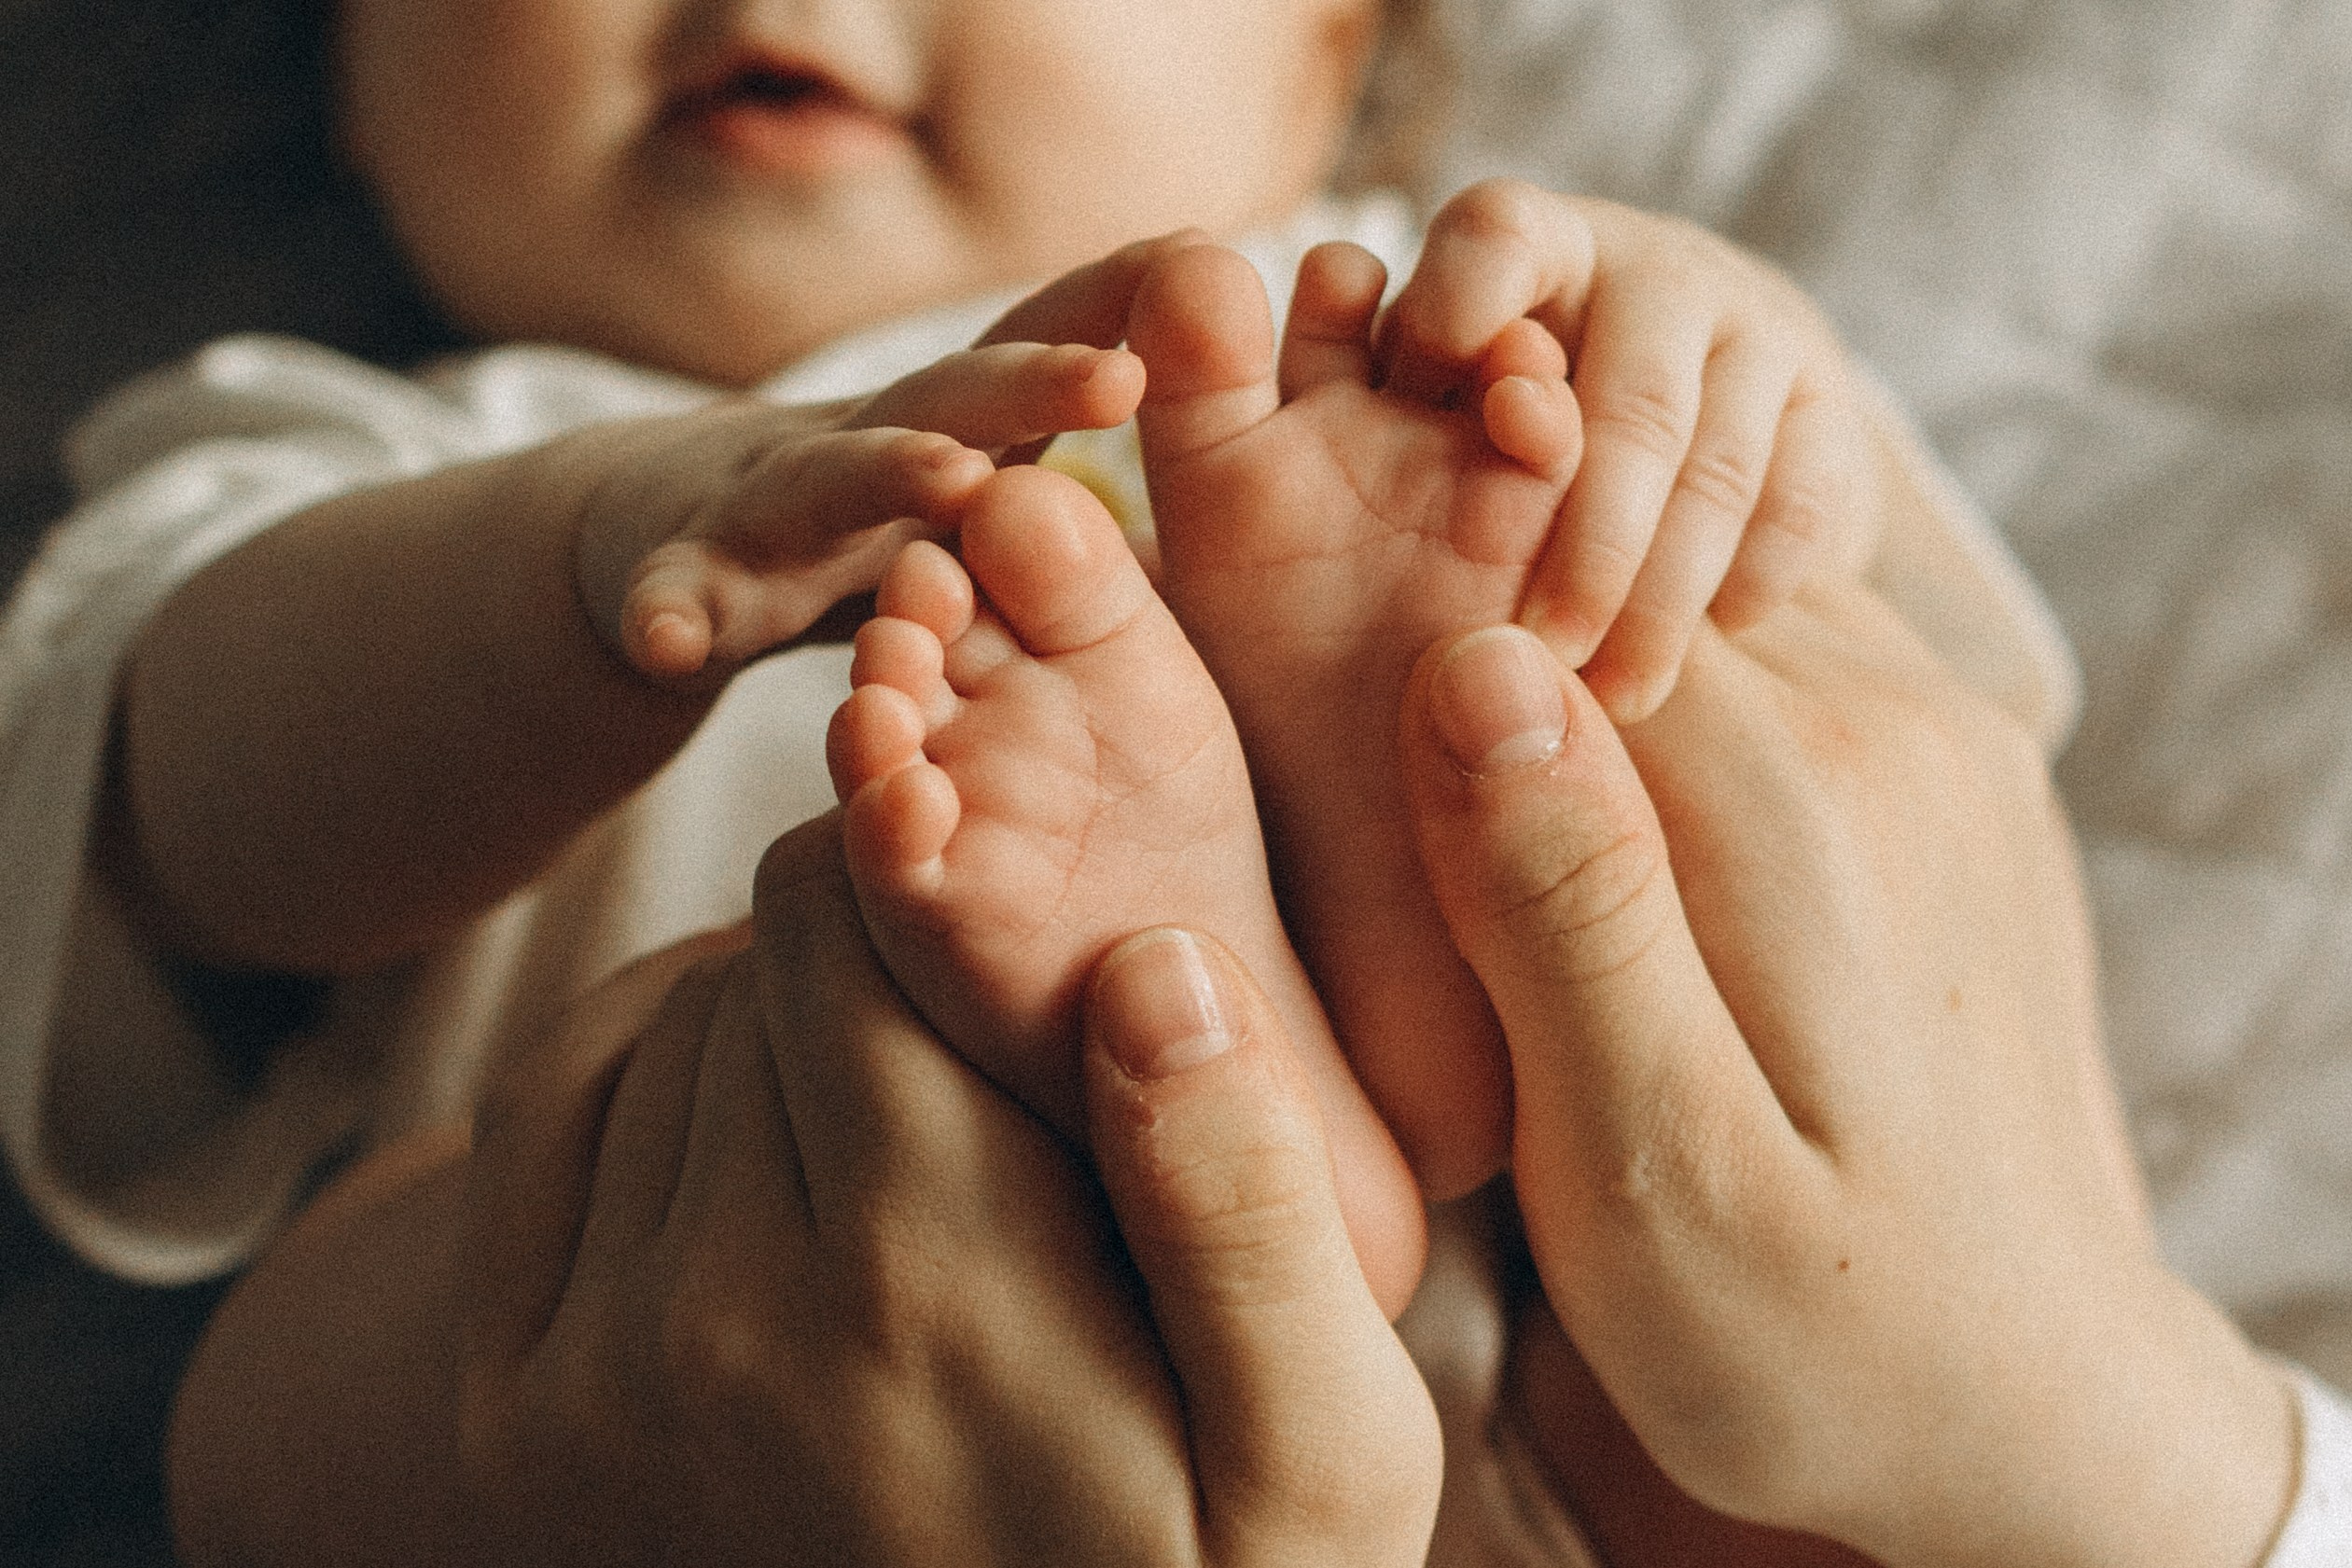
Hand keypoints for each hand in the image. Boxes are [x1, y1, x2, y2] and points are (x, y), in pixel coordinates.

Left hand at [456, 813, 1438, 1565]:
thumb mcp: (1322, 1459)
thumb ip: (1251, 1212)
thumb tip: (1154, 965)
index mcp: (930, 1281)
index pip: (863, 912)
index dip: (943, 859)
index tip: (1018, 878)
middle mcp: (723, 1319)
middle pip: (771, 959)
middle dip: (880, 936)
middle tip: (985, 984)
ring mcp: (599, 1374)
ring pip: (679, 1024)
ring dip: (783, 1010)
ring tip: (913, 1078)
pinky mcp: (525, 1414)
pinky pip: (557, 1107)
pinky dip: (659, 1055)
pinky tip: (776, 1098)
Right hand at [571, 236, 1201, 681]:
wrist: (660, 541)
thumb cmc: (853, 529)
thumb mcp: (965, 498)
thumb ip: (1064, 478)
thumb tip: (1216, 446)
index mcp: (941, 431)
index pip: (1033, 359)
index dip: (1113, 316)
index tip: (1205, 262)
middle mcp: (860, 442)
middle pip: (951, 400)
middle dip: (1035, 382)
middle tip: (1123, 374)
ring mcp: (763, 504)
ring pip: (825, 483)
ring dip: (886, 470)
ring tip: (950, 475)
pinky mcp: (684, 579)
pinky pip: (676, 596)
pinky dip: (671, 610)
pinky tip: (670, 641)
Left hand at [1382, 179, 1878, 718]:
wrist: (1678, 403)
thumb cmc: (1498, 413)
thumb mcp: (1424, 392)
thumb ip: (1378, 396)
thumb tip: (1337, 401)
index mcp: (1525, 248)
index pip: (1497, 237)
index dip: (1470, 300)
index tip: (1441, 378)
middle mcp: (1649, 268)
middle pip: (1629, 406)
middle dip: (1586, 548)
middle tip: (1541, 653)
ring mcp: (1752, 327)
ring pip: (1717, 471)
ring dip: (1663, 599)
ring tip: (1618, 699)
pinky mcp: (1830, 402)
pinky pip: (1802, 502)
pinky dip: (1753, 582)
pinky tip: (1708, 647)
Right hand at [1395, 597, 2293, 1566]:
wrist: (2023, 1400)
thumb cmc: (1806, 1325)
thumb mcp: (1648, 1168)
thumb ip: (1560, 913)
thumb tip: (1472, 665)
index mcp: (1796, 802)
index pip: (1553, 605)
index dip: (1429, 678)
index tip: (1390, 828)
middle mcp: (1890, 723)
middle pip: (1625, 592)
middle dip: (1510, 689)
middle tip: (1457, 888)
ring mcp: (1940, 735)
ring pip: (1694, 610)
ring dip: (1598, 704)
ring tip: (1551, 895)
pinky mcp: (1949, 771)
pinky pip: (1777, 658)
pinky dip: (1685, 724)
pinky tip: (1651, 873)